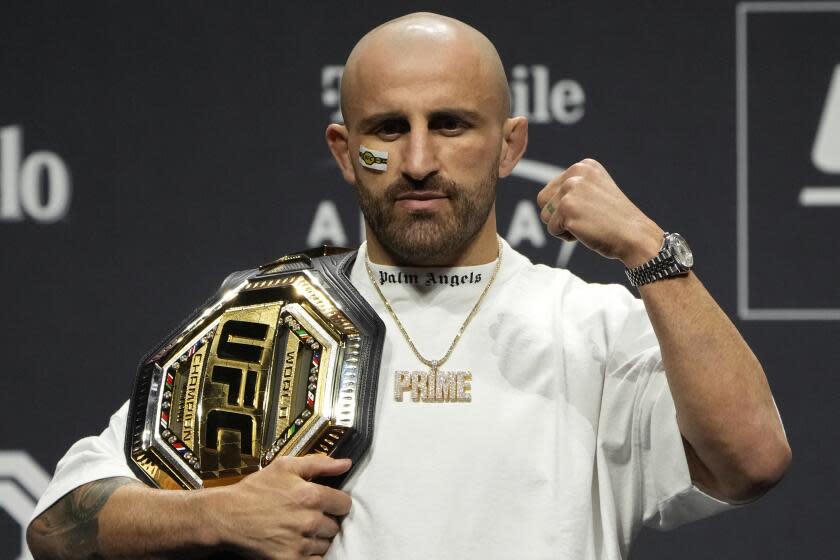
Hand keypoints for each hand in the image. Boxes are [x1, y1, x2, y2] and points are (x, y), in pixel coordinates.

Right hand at [208, 454, 352, 558]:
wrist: (227, 516)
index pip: (345, 504)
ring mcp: (300, 543)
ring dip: (317, 539)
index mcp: (311, 496)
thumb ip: (320, 463)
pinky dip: (310, 555)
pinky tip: (298, 544)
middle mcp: (309, 521)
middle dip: (325, 520)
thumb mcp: (286, 467)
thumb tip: (345, 464)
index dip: (337, 502)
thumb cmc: (255, 490)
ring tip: (299, 530)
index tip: (328, 503)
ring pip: (326, 544)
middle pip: (335, 525)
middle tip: (308, 516)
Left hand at [536, 158, 663, 266]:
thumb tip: (542, 197)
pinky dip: (566, 236)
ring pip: (545, 216)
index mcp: (583, 166)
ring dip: (562, 226)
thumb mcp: (595, 192)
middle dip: (559, 216)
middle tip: (587, 218)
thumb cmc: (615, 219)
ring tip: (587, 224)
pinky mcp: (567, 209)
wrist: (635, 235)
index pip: (551, 189)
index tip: (591, 209)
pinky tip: (586, 232)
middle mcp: (575, 173)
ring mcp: (570, 190)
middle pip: (543, 201)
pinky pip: (552, 230)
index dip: (566, 207)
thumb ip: (573, 187)